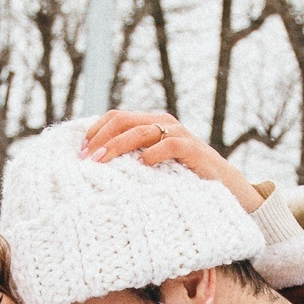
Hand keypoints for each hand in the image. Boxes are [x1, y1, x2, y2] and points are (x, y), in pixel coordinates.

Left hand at [80, 110, 263, 215]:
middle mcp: (162, 122)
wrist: (224, 186)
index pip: (114, 117)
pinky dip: (153, 153)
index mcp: (150, 123)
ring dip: (117, 145)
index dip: (94, 131)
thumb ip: (130, 159)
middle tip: (85, 159)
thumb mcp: (152, 167)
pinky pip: (169, 144)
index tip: (79, 153)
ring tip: (101, 162)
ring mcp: (178, 133)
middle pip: (122, 120)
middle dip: (100, 138)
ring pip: (141, 130)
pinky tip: (141, 165)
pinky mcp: (193, 148)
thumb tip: (94, 167)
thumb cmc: (182, 178)